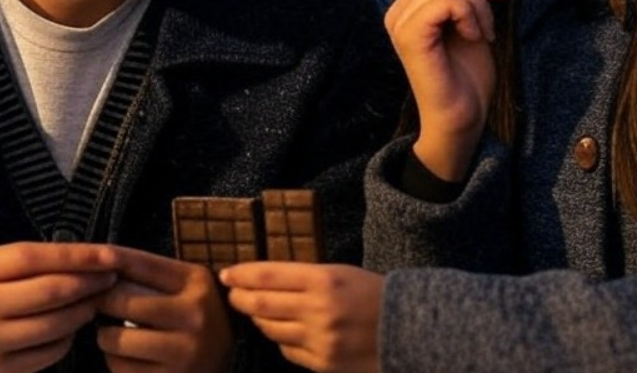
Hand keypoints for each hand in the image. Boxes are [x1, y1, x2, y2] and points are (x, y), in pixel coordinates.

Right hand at [0, 242, 119, 372]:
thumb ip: (24, 261)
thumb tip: (84, 258)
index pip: (36, 257)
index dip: (79, 255)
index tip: (110, 254)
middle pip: (52, 291)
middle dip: (90, 283)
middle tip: (110, 277)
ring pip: (57, 325)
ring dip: (84, 311)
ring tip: (93, 301)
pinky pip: (50, 353)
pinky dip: (67, 339)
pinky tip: (68, 328)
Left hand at [96, 247, 231, 372]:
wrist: (225, 364)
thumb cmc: (198, 319)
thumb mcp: (188, 289)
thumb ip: (153, 277)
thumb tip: (101, 265)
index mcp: (198, 283)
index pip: (142, 264)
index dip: (111, 260)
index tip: (90, 262)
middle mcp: (194, 314)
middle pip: (121, 300)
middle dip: (101, 302)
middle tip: (98, 304)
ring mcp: (184, 350)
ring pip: (115, 338)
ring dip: (106, 336)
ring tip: (116, 335)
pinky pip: (120, 367)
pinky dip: (116, 361)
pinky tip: (130, 357)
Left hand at [221, 262, 382, 372]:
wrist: (410, 329)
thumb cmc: (374, 294)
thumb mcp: (341, 273)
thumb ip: (306, 277)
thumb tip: (264, 282)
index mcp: (324, 280)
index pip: (268, 276)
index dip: (242, 274)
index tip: (227, 274)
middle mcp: (318, 311)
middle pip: (261, 305)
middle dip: (240, 298)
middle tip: (233, 294)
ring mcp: (320, 341)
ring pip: (271, 330)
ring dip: (259, 320)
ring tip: (259, 312)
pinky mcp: (324, 365)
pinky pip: (288, 352)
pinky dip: (282, 340)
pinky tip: (285, 332)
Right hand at [385, 0, 509, 180]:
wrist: (463, 118)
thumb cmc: (469, 75)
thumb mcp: (471, 21)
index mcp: (410, 5)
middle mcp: (398, 11)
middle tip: (498, 1)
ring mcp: (400, 23)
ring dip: (477, 2)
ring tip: (485, 30)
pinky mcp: (409, 37)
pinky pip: (444, 1)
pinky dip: (469, 13)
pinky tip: (476, 36)